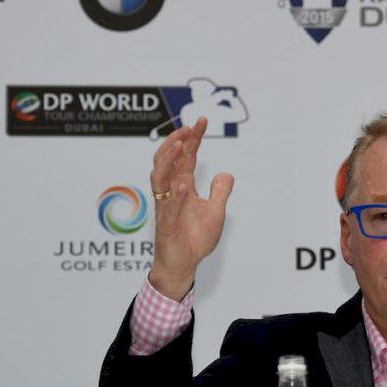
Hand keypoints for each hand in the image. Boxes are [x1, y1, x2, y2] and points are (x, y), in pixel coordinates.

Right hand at [148, 117, 233, 299]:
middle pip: (169, 161)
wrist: (184, 265)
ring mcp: (166, 207)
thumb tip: (226, 173)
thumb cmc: (195, 239)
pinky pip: (168, 208)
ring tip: (180, 145)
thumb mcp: (216, 212)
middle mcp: (171, 193)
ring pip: (160, 178)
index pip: (186, 158)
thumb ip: (219, 192)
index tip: (200, 121)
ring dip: (169, 160)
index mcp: (182, 187)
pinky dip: (176, 197)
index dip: (192, 139)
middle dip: (177, 142)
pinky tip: (183, 185)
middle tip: (188, 127)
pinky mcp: (166, 225)